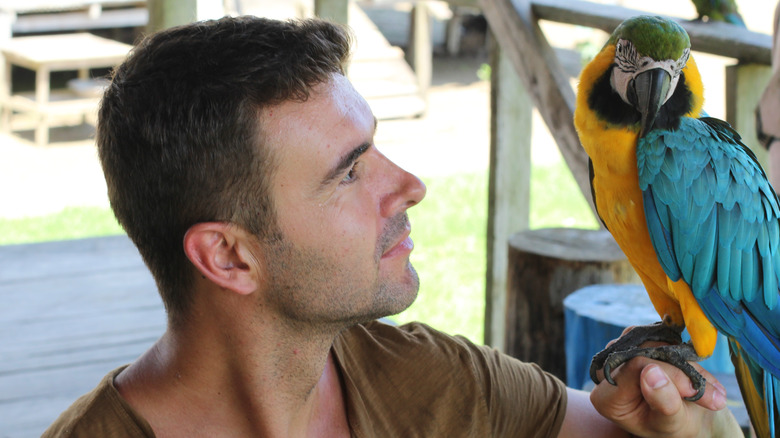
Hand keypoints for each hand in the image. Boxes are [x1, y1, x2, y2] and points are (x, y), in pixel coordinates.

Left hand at [589, 354, 741, 436]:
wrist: (683, 420)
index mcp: (606, 397)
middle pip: (646, 351)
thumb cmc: (672, 426)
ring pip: (656, 341)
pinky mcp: (636, 342)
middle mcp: (607, 371)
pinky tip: (699, 375)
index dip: (669, 375)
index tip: (694, 392)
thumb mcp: (671, 423)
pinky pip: (662, 336)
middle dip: (682, 370)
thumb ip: (662, 402)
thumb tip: (651, 371)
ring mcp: (620, 353)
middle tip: (712, 395)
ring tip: (708, 389)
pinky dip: (685, 354)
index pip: (635, 366)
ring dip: (688, 362)